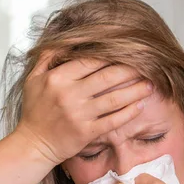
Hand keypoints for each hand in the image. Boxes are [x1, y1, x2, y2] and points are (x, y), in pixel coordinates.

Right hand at [14, 52, 153, 164]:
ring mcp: (79, 114)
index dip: (112, 55)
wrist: (33, 144)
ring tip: (150, 84)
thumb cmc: (35, 111)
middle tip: (147, 65)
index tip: (127, 52)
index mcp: (58, 78)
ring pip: (114, 98)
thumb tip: (65, 40)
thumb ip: (48, 57)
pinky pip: (113, 120)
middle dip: (130, 70)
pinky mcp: (87, 132)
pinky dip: (129, 113)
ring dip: (136, 90)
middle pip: (107, 77)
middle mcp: (70, 94)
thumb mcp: (33, 79)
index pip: (91, 61)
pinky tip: (140, 105)